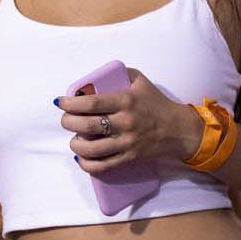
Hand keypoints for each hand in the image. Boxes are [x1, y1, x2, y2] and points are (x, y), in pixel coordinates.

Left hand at [59, 67, 205, 172]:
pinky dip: (88, 164)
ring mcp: (128, 142)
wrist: (180, 130)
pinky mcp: (130, 158)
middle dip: (68, 123)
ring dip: (76, 145)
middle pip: (88, 125)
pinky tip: (81, 158)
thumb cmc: (157, 103)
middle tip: (65, 120)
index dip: (71, 103)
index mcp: (126, 101)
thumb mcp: (140, 81)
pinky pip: (104, 166)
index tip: (60, 102)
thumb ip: (119, 73)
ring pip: (93, 149)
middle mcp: (125, 122)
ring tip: (74, 139)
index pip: (91, 103)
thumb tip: (95, 75)